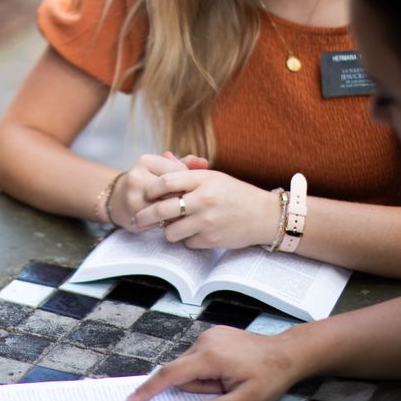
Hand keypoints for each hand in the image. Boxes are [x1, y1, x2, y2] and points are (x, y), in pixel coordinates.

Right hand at [109, 152, 209, 229]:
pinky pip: (161, 222)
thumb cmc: (148, 180)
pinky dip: (171, 222)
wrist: (117, 200)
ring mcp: (134, 199)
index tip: (190, 187)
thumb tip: (204, 162)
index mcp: (145, 161)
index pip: (178, 171)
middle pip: (173, 190)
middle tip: (192, 202)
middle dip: (185, 198)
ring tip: (184, 211)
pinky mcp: (135, 218)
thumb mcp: (163, 168)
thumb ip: (185, 164)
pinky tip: (173, 220)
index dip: (189, 182)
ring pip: (168, 208)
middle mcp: (136, 178)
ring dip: (179, 211)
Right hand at [127, 326, 299, 400]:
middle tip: (225, 389)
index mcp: (210, 357)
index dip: (150, 388)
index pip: (171, 374)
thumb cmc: (270, 376)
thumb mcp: (248, 399)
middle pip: (182, 370)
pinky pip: (200, 355)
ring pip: (191, 364)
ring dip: (203, 377)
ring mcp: (210, 335)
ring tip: (231, 379)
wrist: (287, 352)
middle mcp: (205, 341)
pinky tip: (230, 369)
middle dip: (196, 386)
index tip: (133, 399)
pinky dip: (207, 367)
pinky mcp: (215, 334)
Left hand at [131, 169, 277, 249]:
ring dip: (168, 230)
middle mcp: (203, 200)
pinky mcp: (211, 239)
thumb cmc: (236, 193)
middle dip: (144, 216)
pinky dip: (187, 239)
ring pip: (170, 231)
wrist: (263, 215)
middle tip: (136, 218)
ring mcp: (207, 222)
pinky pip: (187, 243)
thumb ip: (188, 172)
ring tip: (173, 226)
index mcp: (203, 180)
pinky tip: (195, 232)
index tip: (146, 194)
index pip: (166, 181)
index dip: (151, 189)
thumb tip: (166, 157)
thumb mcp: (213, 177)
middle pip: (161, 210)